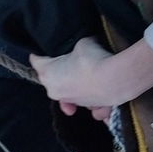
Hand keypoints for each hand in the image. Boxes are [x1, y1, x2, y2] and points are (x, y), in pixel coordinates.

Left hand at [30, 36, 152, 122]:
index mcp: (48, 74)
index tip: (44, 48)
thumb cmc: (93, 60)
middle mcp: (56, 91)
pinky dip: (93, 102)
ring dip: (75, 85)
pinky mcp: (90, 108)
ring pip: (68, 93)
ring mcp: (73, 101)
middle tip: (67, 59)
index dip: (40, 53)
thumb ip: (76, 47)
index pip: (36, 61)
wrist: (116, 79)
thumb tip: (81, 50)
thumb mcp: (83, 44)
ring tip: (86, 74)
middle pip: (50, 79)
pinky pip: (88, 105)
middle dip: (57, 70)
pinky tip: (99, 95)